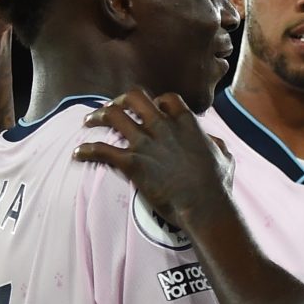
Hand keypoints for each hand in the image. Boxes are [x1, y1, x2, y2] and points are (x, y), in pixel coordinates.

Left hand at [74, 89, 233, 229]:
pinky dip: (86, 150)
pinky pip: (101, 150)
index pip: (166, 99)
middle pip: (134, 98)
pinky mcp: (132, 164)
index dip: (155, 101)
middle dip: (120, 101)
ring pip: (113, 116)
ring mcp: (146, 144)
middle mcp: (163, 128)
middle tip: (112, 109)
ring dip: (97, 117)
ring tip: (88, 121)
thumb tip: (214, 141)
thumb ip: (217, 143)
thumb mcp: (225, 157)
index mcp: (186, 124)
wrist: (205, 206)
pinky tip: (78, 153)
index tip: (150, 110)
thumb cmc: (217, 185)